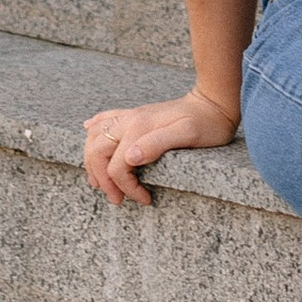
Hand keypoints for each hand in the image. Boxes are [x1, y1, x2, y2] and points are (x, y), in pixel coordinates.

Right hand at [82, 86, 239, 205]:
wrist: (212, 103)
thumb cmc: (205, 124)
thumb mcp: (187, 136)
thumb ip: (157, 145)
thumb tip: (130, 158)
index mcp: (139, 128)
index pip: (117, 166)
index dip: (126, 188)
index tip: (145, 199)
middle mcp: (129, 120)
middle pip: (96, 152)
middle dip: (102, 180)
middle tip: (118, 198)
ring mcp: (130, 116)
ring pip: (94, 136)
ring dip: (92, 160)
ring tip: (101, 181)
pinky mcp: (134, 115)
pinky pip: (104, 119)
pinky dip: (92, 130)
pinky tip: (88, 131)